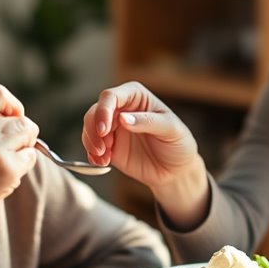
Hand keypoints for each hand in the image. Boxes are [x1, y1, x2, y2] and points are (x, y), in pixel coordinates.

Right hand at [0, 80, 38, 242]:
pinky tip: (4, 171)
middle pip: (18, 117)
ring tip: (5, 156)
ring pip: (28, 133)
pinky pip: (30, 157)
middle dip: (19, 128)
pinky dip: (22, 163)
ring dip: (23, 144)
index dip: (9, 103)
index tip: (8, 115)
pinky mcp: (7, 172)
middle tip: (9, 142)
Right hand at [82, 82, 208, 227]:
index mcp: (136, 97)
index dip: (103, 111)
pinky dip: (92, 155)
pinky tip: (102, 163)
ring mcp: (113, 128)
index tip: (103, 130)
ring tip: (104, 158)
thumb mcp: (171, 130)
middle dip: (93, 130)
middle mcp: (121, 109)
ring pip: (89, 128)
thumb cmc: (179, 144)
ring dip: (91, 143)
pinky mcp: (109, 146)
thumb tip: (122, 118)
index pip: (111, 96)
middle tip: (102, 149)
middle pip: (95, 111)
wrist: (177, 170)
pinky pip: (91, 146)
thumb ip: (147, 122)